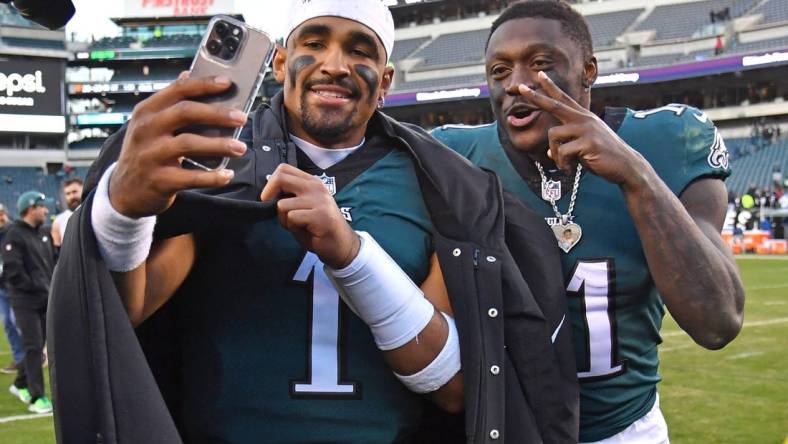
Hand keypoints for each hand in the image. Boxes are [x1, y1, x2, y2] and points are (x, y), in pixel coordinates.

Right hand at [109, 71, 248, 217]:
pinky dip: (212, 177)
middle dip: (217, 114)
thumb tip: (190, 73)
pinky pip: (190, 178)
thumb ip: (171, 103)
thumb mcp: (151, 125)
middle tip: (242, 117)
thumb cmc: (147, 152)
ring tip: (241, 147)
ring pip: (188, 144)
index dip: (204, 84)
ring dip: (219, 145)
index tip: (228, 82)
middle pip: (185, 112)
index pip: (177, 90)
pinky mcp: (158, 180)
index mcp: (147, 111)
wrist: (125, 191)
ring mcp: (150, 155)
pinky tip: (227, 174)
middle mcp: (146, 130)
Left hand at [260, 164, 359, 268]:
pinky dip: (292, 227)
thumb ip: (290, 196)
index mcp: (311, 182)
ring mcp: (319, 200)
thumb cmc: (318, 228)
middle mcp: (316, 187)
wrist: (342, 245)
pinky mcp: (320, 215)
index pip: (283, 169)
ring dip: (283, 219)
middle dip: (268, 195)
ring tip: (296, 225)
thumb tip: (267, 193)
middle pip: (280, 178)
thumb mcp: (303, 206)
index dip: (270, 183)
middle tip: (272, 209)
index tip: (269, 198)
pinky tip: (304, 230)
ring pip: (282, 204)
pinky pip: (292, 217)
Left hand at [518, 71, 650, 188]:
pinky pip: (562, 152)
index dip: (550, 87)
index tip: (539, 75)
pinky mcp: (588, 143)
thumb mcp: (583, 147)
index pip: (564, 98)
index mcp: (583, 117)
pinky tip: (569, 170)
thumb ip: (567, 145)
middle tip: (520, 87)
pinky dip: (562, 164)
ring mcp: (587, 130)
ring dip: (554, 154)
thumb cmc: (603, 157)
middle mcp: (584, 119)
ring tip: (563, 164)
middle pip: (555, 105)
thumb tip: (549, 153)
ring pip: (553, 135)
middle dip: (536, 97)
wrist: (626, 166)